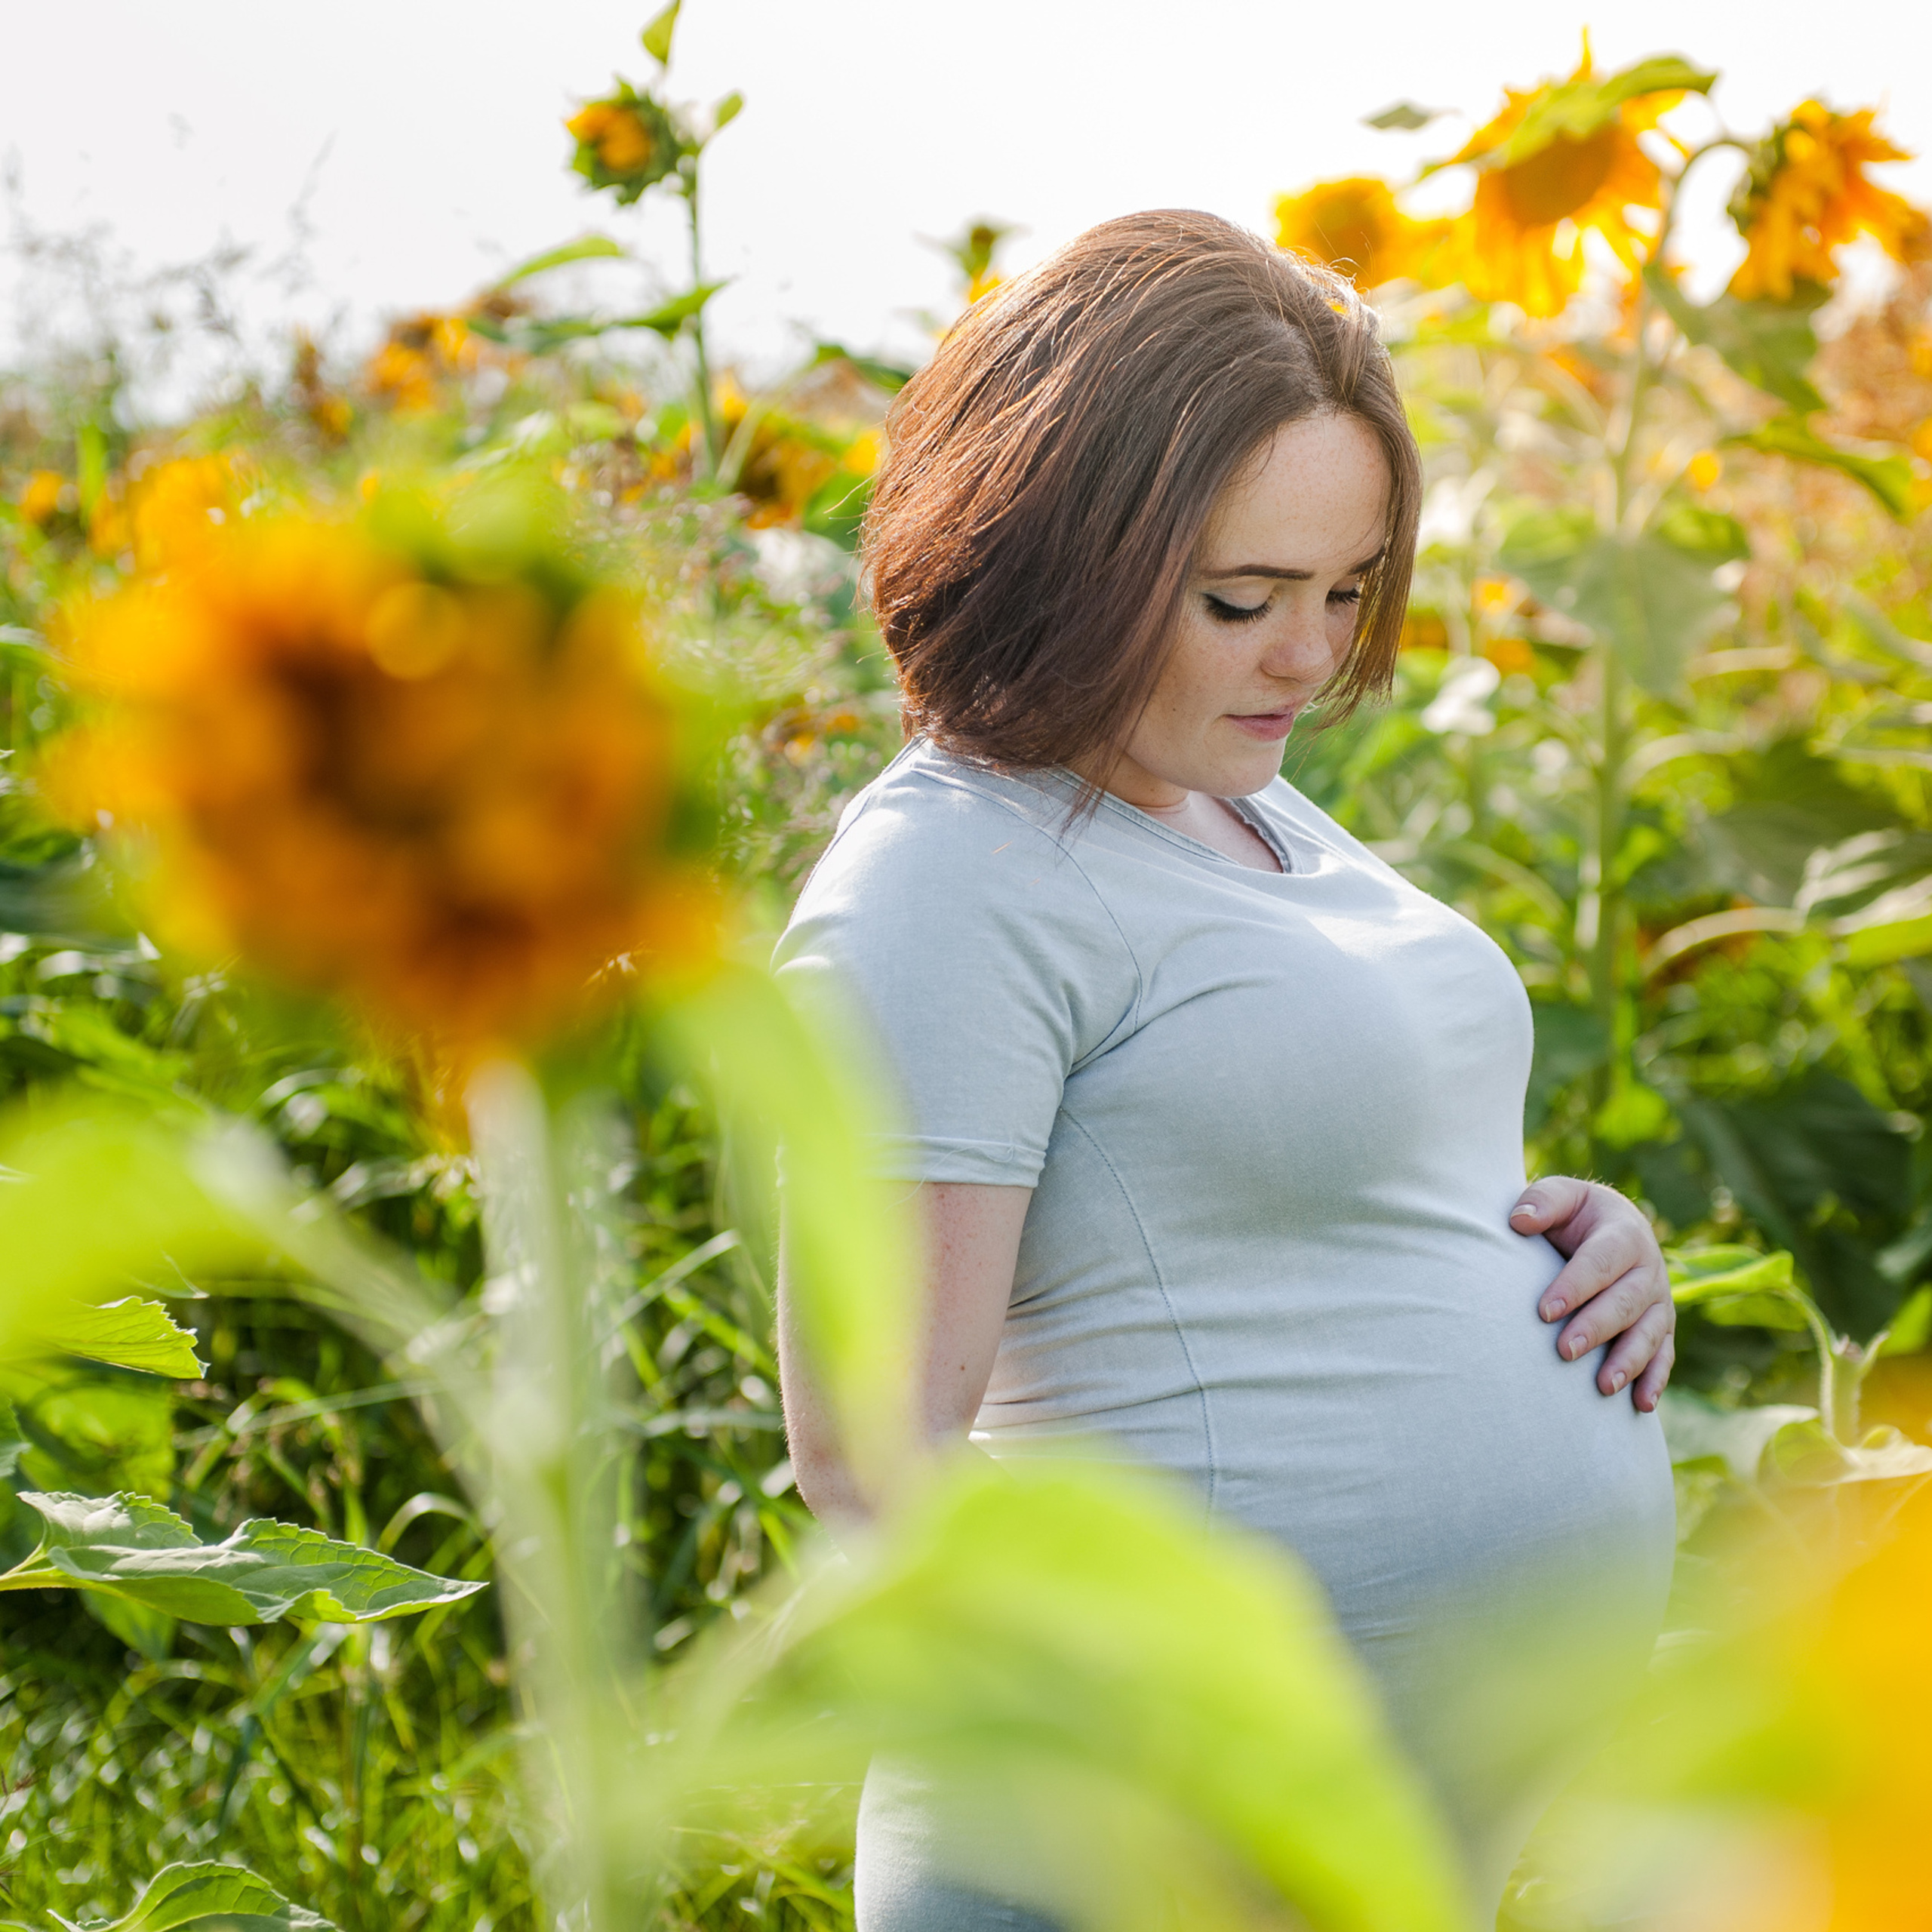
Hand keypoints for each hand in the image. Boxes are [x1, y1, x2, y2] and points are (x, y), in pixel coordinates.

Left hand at [1509, 1177, 1674, 1411]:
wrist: (1609, 1224)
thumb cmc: (1575, 1214)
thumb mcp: (1561, 1195)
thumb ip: (1542, 1202)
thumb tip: (1519, 1221)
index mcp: (1624, 1233)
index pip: (1598, 1263)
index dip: (1573, 1286)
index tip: (1543, 1311)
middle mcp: (1649, 1267)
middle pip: (1626, 1302)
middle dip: (1596, 1328)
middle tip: (1564, 1351)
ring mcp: (1660, 1299)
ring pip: (1650, 1333)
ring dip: (1628, 1361)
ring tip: (1603, 1386)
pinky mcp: (1662, 1325)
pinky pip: (1664, 1354)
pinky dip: (1655, 1379)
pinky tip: (1640, 1404)